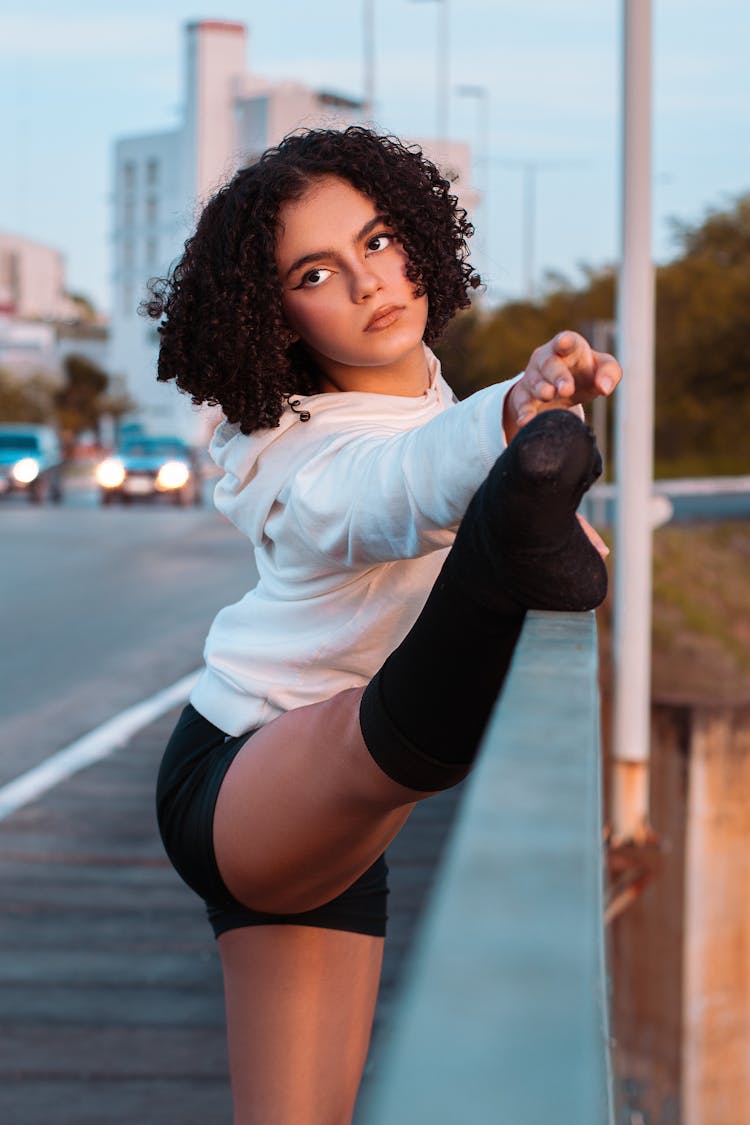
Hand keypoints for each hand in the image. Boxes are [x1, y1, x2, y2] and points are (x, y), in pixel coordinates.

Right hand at [504, 330, 621, 440]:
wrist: (559, 390)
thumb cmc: (584, 373)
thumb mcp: (602, 369)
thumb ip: (610, 373)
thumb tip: (604, 388)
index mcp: (568, 347)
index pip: (566, 341)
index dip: (565, 342)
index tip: (564, 342)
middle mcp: (546, 358)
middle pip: (550, 364)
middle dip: (557, 376)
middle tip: (566, 389)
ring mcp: (533, 376)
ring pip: (534, 382)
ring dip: (541, 390)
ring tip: (548, 395)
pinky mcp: (523, 395)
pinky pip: (522, 402)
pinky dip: (524, 412)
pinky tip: (525, 421)